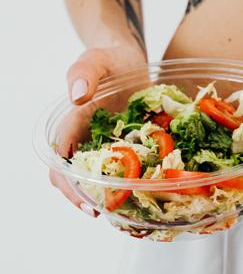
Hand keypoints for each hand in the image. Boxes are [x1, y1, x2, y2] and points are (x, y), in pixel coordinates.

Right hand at [49, 44, 144, 216]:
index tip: (88, 202)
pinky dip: (135, 181)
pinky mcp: (128, 146)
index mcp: (73, 126)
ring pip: (103, 180)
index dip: (71, 187)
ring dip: (112, 197)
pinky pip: (129, 169)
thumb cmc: (109, 59)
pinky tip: (150, 191)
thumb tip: (78, 96)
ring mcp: (107, 146)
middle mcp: (87, 141)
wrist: (129, 58)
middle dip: (90, 200)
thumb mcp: (95, 59)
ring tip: (130, 213)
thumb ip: (84, 73)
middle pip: (77, 180)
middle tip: (111, 215)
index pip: (62, 164)